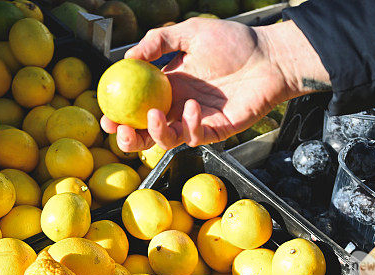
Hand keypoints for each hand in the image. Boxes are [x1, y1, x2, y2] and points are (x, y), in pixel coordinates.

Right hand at [101, 18, 329, 152]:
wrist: (268, 56)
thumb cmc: (233, 42)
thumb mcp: (189, 33)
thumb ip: (158, 41)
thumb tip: (127, 58)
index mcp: (167, 87)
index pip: (135, 106)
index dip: (118, 115)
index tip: (105, 115)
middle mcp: (178, 107)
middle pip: (145, 133)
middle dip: (128, 139)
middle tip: (120, 131)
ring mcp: (196, 121)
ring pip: (167, 141)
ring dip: (154, 134)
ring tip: (152, 115)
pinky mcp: (215, 131)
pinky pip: (195, 137)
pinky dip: (190, 125)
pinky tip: (193, 106)